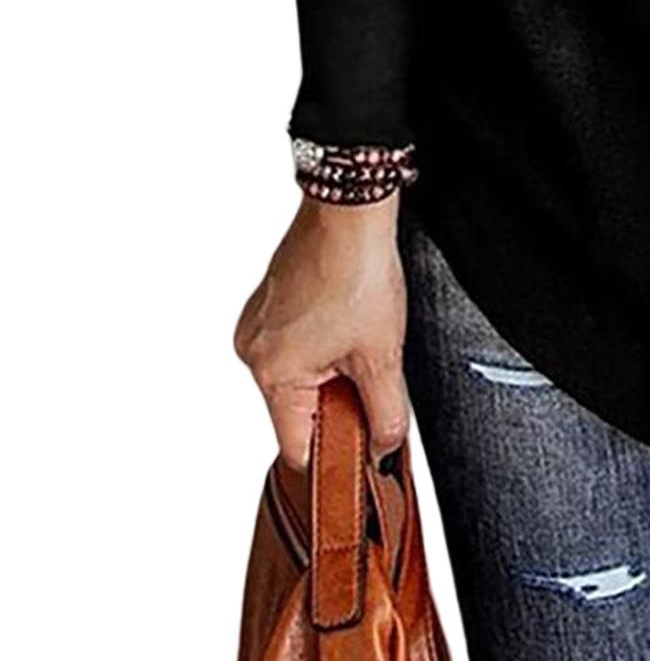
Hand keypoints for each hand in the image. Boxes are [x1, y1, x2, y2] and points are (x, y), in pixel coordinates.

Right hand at [233, 192, 408, 470]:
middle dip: (338, 398)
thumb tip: (385, 447)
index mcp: (271, 373)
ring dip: (331, 366)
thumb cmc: (357, 270)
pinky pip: (295, 341)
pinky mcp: (270, 301)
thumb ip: (385, 412)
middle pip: (298, 408)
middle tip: (370, 367)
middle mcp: (253, 350)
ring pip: (298, 373)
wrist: (350, 208)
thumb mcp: (382, 355)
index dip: (335, 451)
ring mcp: (258, 322)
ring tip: (359, 331)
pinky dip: (322, 340)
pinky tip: (347, 314)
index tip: (363, 441)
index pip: (297, 446)